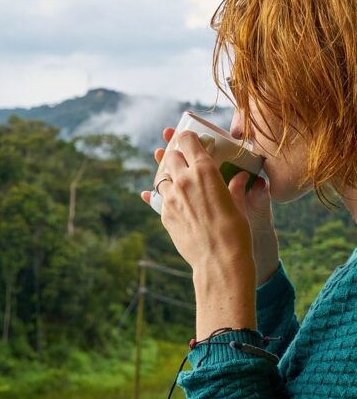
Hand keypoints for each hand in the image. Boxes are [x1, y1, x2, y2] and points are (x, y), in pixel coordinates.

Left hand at [140, 129, 256, 336]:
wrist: (218, 261)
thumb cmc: (236, 232)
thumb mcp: (238, 204)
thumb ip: (234, 187)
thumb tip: (240, 178)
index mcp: (204, 170)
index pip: (188, 142)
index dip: (186, 137)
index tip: (188, 137)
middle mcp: (183, 180)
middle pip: (171, 156)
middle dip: (176, 155)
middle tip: (183, 158)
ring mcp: (170, 197)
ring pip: (162, 177)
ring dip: (169, 176)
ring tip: (178, 180)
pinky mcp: (164, 214)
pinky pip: (160, 198)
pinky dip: (167, 196)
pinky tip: (174, 200)